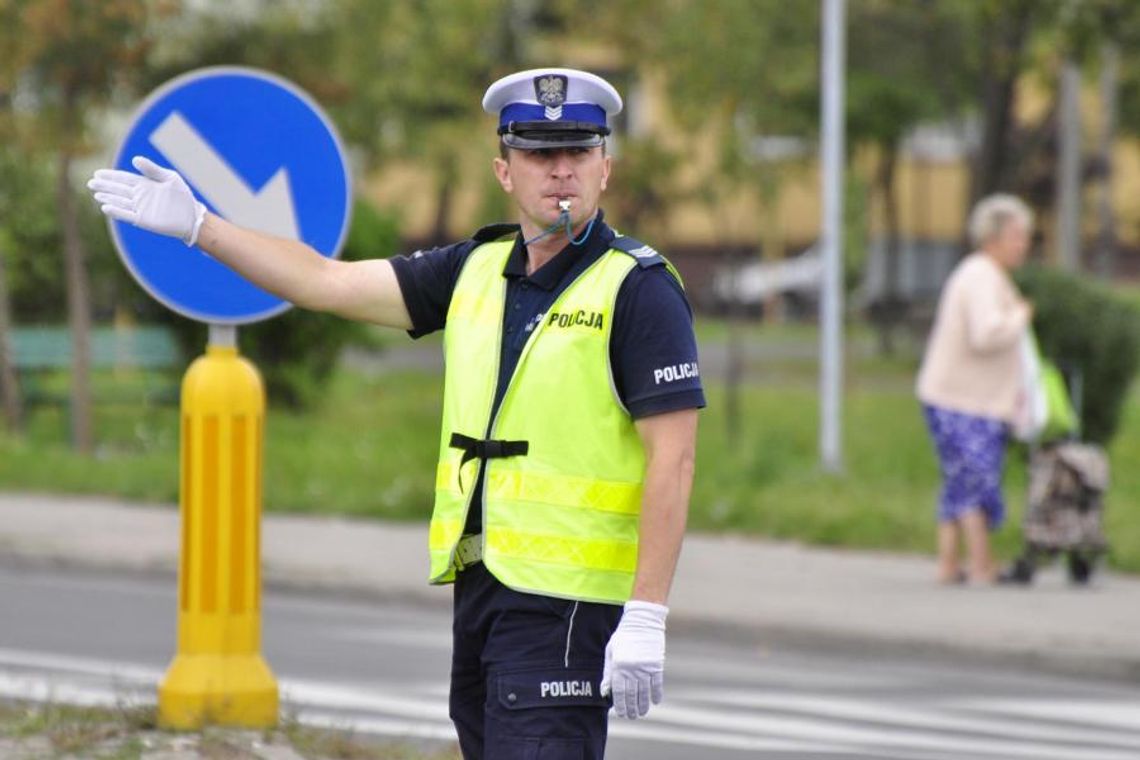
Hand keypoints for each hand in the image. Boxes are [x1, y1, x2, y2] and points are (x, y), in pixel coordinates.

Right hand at [87, 156, 206, 245]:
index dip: (111, 176)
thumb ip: (152, 170)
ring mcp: (141, 208)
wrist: (192, 216)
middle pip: (118, 189)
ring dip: (108, 197)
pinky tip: (105, 207)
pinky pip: (127, 215)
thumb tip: (134, 159)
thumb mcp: (169, 178)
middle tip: (90, 182)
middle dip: (105, 186)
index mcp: (145, 184)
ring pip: (120, 201)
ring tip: (96, 193)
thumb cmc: (182, 196)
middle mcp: (140, 196)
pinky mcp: (143, 220)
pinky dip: (116, 211)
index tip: (97, 173)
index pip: (124, 178)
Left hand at [600, 600, 666, 718]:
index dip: (620, 705)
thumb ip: (608, 672)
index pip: (618, 692)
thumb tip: (604, 691)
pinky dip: (656, 695)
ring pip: (644, 693)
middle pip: (631, 695)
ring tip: (641, 713)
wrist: (642, 621)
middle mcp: (631, 669)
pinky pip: (657, 684)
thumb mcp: (611, 651)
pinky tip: (654, 702)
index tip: (621, 713)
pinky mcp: (656, 665)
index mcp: (618, 666)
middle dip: (631, 708)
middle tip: (632, 716)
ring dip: (643, 705)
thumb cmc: (624, 636)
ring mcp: (645, 668)